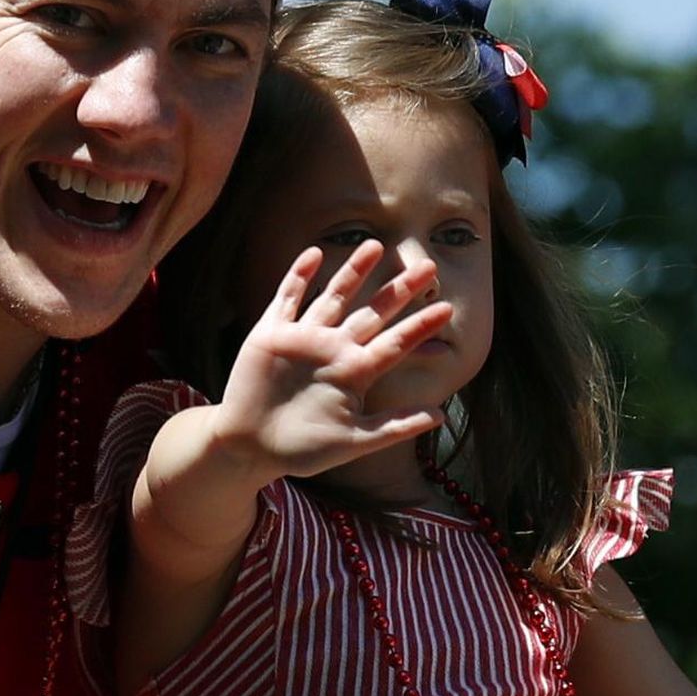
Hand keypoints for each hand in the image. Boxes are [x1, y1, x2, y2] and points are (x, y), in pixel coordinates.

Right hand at [207, 243, 452, 480]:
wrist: (250, 448)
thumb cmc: (302, 450)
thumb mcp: (353, 441)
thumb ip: (394, 427)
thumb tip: (440, 416)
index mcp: (354, 373)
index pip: (395, 344)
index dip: (420, 327)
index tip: (447, 308)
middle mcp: (333, 350)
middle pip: (372, 313)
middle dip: (398, 291)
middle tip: (428, 267)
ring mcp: (303, 339)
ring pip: (333, 297)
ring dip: (353, 272)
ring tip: (376, 245)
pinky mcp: (271, 335)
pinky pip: (287, 299)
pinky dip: (298, 276)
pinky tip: (315, 253)